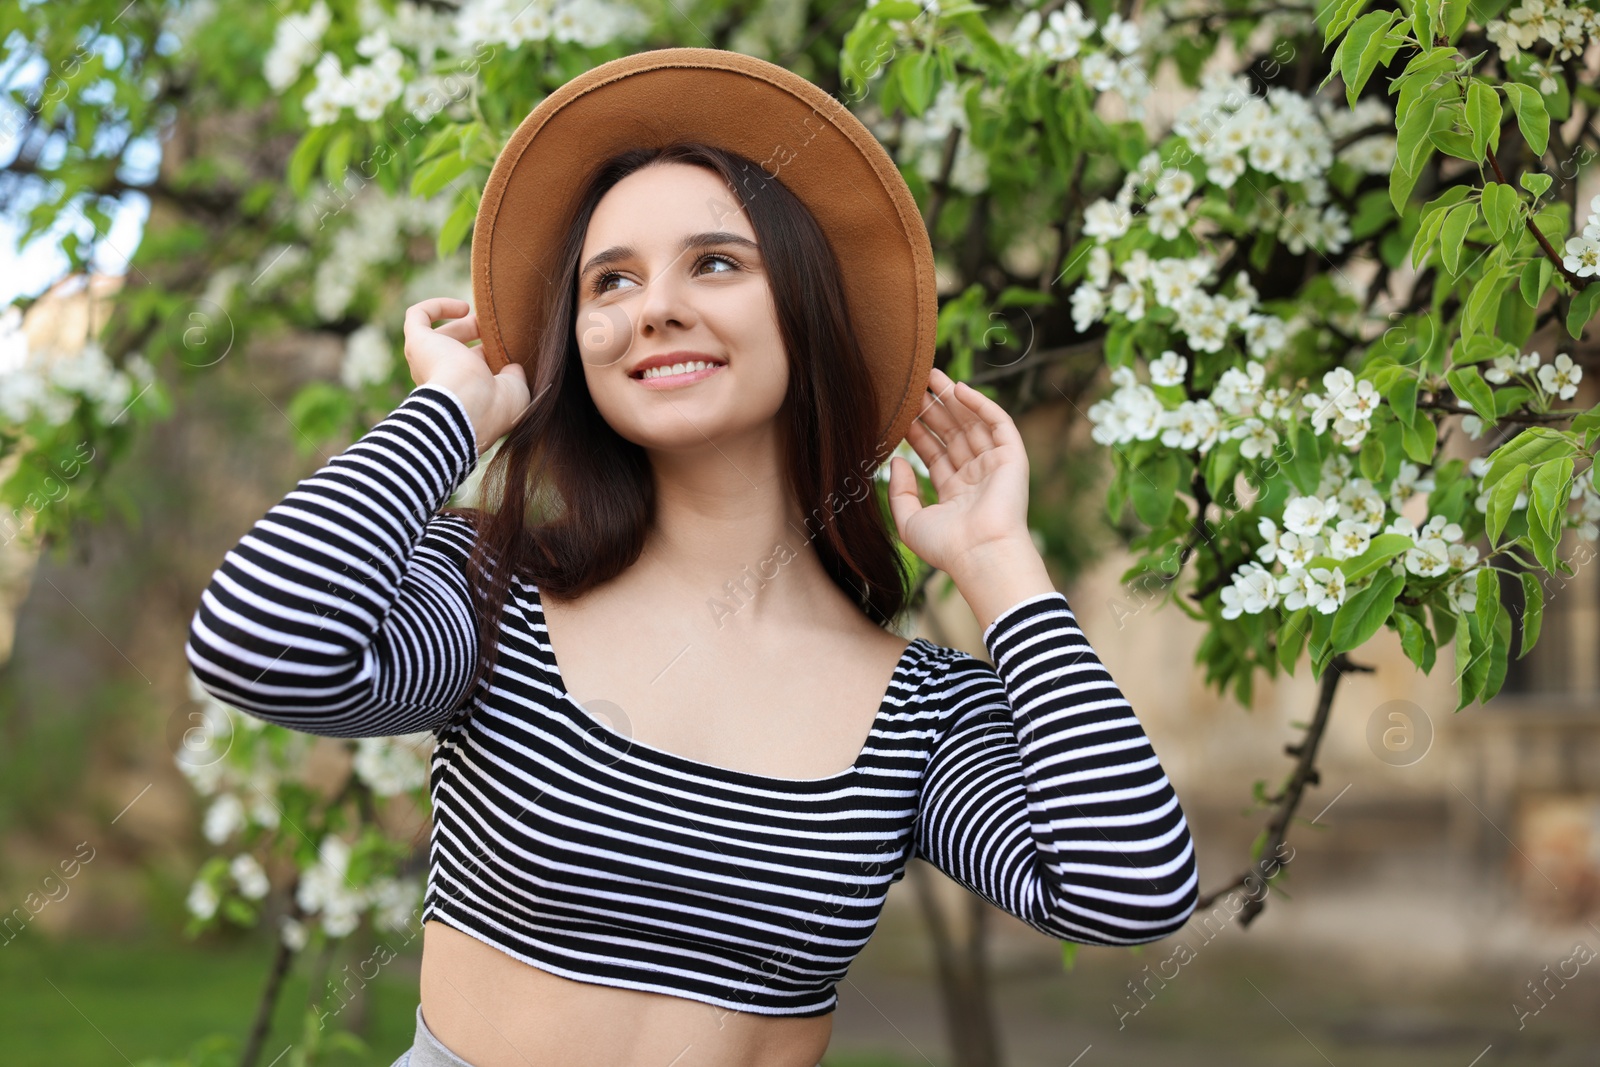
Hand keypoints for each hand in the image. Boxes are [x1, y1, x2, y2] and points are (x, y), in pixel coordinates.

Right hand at [402, 297, 530, 455]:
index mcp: (461, 394)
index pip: (472, 372)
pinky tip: (463, 307)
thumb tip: (513, 367)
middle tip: (496, 328)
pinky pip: (417, 316)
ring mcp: (424, 361)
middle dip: (476, 336)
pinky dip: (436, 306)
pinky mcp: (416, 342)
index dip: (489, 356)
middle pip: (454, 351)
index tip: (508, 348)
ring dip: (461, 323)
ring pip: (437, 336)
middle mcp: (439, 380)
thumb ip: (513, 378)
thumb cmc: (493, 406)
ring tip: (484, 315)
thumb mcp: (514, 392)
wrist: (466, 405)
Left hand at [887, 368, 1055, 630]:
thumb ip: (900, 491)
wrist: (980, 553)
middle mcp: (976, 478)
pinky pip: (998, 423)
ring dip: (954, 400)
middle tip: (916, 383)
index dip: (919, 431)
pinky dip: (980, 404)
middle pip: (953, 435)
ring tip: (932, 376)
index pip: (934, 454)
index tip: (901, 410)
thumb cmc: (946, 546)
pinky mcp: (1012, 457)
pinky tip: (959, 389)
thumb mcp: (910, 520)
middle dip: (934, 409)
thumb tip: (896, 460)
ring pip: (973, 424)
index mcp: (954, 494)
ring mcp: (995, 467)